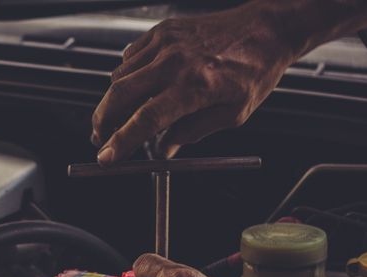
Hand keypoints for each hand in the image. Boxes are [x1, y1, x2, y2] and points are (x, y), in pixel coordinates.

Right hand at [91, 2, 302, 163]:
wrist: (266, 29)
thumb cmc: (254, 69)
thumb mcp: (232, 114)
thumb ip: (192, 133)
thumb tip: (163, 149)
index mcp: (195, 86)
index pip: (145, 119)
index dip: (121, 142)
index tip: (106, 157)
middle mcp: (175, 61)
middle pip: (119, 95)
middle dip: (102, 122)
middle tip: (101, 138)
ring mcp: (166, 43)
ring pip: (119, 77)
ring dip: (113, 102)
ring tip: (122, 115)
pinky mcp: (162, 31)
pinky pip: (129, 57)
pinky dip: (125, 76)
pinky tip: (138, 87)